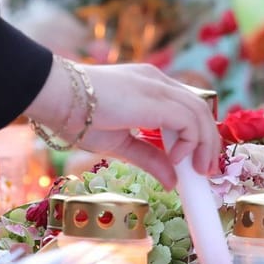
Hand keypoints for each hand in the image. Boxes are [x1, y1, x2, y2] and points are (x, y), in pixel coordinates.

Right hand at [24, 57, 220, 187]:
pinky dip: (190, 141)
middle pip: (199, 110)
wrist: (54, 97)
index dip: (197, 135)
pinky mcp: (155, 98)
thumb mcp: (120, 144)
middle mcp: (157, 82)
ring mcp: (157, 86)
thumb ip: (148, 158)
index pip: (186, 108)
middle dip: (209, 143)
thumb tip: (172, 182)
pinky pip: (188, 120)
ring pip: (199, 114)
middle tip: (206, 172)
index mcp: (149, 87)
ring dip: (204, 145)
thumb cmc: (76, 116)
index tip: (197, 163)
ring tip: (197, 171)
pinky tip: (177, 159)